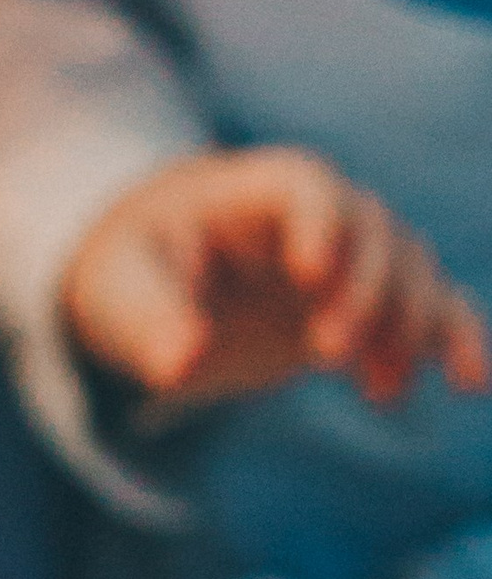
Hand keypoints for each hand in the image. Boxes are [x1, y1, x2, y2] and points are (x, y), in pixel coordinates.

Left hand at [62, 146, 491, 410]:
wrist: (152, 286)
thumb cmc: (133, 274)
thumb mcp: (122, 293)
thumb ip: (151, 322)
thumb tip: (180, 364)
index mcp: (252, 191)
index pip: (306, 186)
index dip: (319, 224)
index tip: (308, 278)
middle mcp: (316, 215)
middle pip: (374, 230)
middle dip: (365, 292)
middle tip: (326, 355)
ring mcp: (351, 256)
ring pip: (414, 270)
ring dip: (409, 328)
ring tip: (377, 392)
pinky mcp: (370, 302)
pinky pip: (435, 306)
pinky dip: (456, 339)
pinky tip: (470, 385)